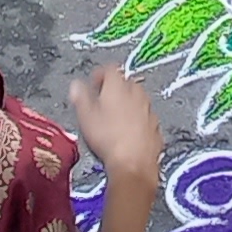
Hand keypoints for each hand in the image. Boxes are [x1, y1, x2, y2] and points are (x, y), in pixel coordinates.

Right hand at [66, 58, 163, 187]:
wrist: (133, 163)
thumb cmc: (108, 138)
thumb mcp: (85, 116)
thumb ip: (80, 96)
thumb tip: (76, 86)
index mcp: (118, 86)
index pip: (109, 69)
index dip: (99, 75)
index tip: (93, 83)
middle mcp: (137, 93)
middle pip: (125, 83)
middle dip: (113, 89)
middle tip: (101, 101)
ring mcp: (149, 109)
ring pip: (137, 100)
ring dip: (126, 105)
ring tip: (113, 119)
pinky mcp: (155, 126)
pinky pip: (144, 117)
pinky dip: (136, 120)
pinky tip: (127, 133)